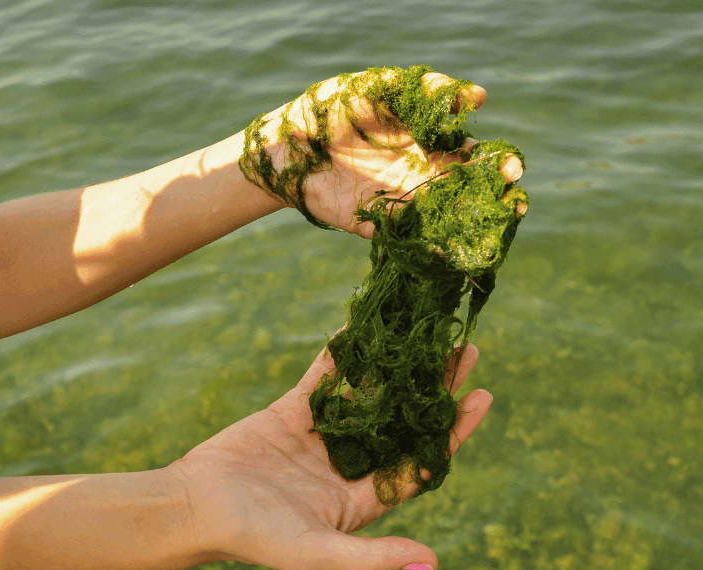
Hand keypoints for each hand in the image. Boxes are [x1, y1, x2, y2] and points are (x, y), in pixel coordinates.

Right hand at [165, 342, 491, 569]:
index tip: (482, 396)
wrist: (193, 507)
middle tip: (467, 350)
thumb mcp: (317, 552)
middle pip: (404, 420)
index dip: (454, 431)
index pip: (421, 461)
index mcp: (362, 499)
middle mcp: (348, 464)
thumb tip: (434, 560)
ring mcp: (321, 436)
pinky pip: (324, 378)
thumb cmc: (254, 538)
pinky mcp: (292, 412)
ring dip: (398, 366)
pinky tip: (362, 328)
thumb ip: (372, 556)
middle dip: (436, 388)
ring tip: (428, 334)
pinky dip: (342, 354)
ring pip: (369, 394)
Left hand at [238, 67, 522, 237]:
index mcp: (425, 143)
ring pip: (441, 218)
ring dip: (465, 226)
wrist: (286, 145)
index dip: (495, 161)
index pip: (471, 155)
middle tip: (512, 199)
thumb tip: (481, 95)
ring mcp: (397, 202)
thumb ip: (428, 92)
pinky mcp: (373, 224)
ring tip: (487, 230)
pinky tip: (443, 251)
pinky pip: (404, 238)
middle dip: (490, 196)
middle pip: (463, 190)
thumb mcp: (382, 89)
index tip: (512, 166)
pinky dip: (425, 247)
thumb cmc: (334, 108)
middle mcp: (417, 175)